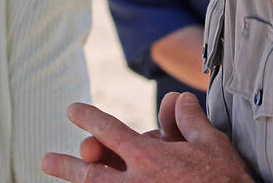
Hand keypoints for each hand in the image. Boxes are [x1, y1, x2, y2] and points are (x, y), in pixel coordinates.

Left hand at [42, 92, 253, 181]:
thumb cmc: (227, 179)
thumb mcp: (210, 143)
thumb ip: (188, 120)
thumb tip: (177, 99)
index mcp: (150, 158)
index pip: (111, 132)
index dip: (89, 119)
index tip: (72, 110)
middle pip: (91, 173)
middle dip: (68, 165)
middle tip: (46, 159)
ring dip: (77, 182)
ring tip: (55, 173)